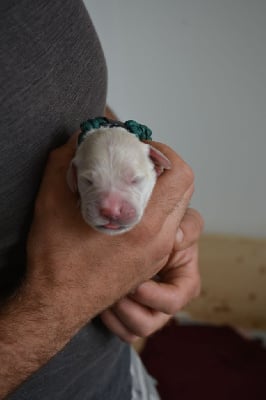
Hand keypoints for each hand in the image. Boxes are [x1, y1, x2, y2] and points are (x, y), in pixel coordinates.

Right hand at [26, 136, 194, 330]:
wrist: (58, 304)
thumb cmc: (56, 260)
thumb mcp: (52, 202)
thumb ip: (65, 162)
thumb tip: (78, 139)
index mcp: (143, 224)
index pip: (181, 176)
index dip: (165, 154)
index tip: (141, 149)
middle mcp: (159, 239)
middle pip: (185, 190)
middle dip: (165, 169)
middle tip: (137, 163)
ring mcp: (158, 252)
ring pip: (177, 209)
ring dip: (162, 189)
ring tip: (131, 184)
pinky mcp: (151, 261)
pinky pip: (167, 226)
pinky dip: (156, 209)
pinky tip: (127, 209)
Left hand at [100, 208, 203, 341]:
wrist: (145, 233)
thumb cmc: (170, 229)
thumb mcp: (186, 222)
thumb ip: (189, 228)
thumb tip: (176, 239)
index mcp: (185, 285)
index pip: (173, 302)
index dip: (153, 296)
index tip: (135, 283)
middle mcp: (166, 305)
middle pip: (148, 324)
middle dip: (127, 308)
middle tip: (115, 287)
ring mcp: (149, 312)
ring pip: (131, 331)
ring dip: (115, 314)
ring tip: (105, 289)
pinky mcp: (131, 315)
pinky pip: (118, 330)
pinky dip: (107, 318)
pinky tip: (100, 294)